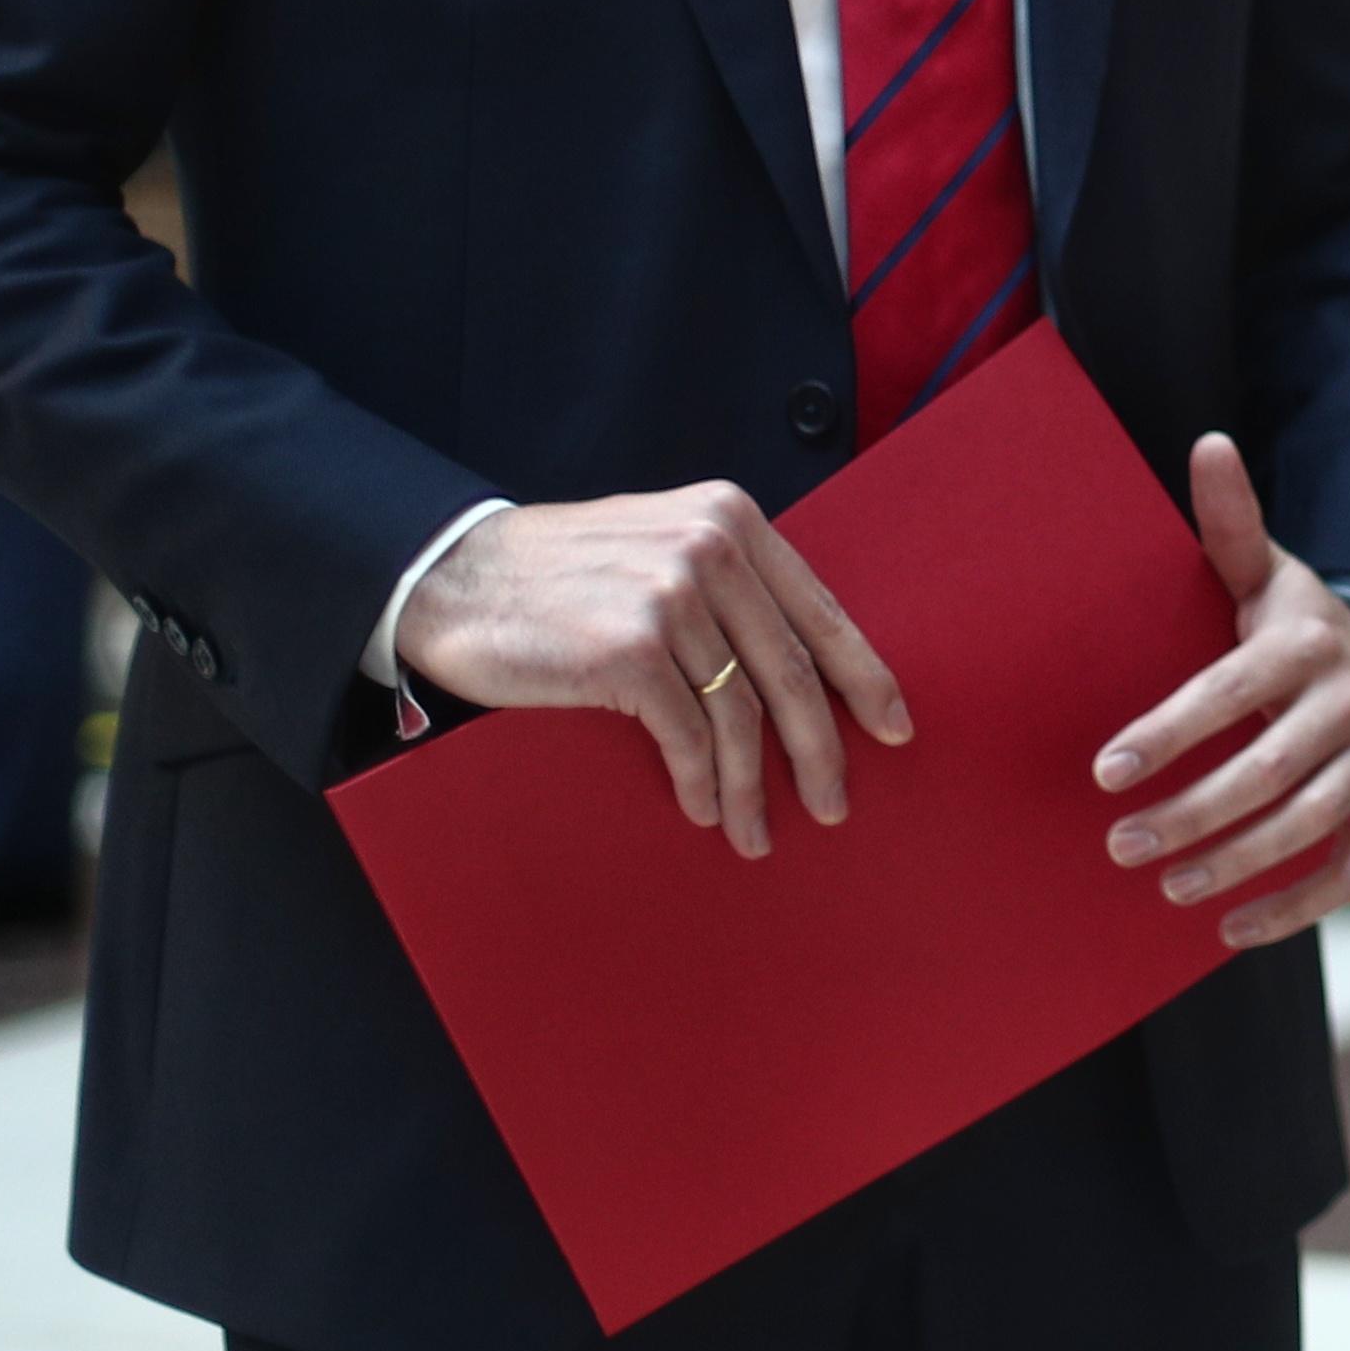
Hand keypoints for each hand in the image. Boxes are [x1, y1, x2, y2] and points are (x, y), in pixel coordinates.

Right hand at [393, 488, 910, 859]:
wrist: (454, 577)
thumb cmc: (560, 576)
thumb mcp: (657, 547)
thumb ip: (726, 581)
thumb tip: (798, 662)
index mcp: (730, 518)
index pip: (818, 610)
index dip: (863, 677)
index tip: (895, 728)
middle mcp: (709, 548)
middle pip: (792, 671)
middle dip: (821, 750)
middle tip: (835, 805)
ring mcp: (670, 597)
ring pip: (742, 714)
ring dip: (754, 786)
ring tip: (757, 831)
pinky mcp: (629, 650)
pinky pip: (689, 736)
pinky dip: (703, 782)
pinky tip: (704, 808)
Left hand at [1092, 436, 1349, 947]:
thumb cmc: (1297, 625)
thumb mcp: (1266, 570)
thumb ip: (1228, 522)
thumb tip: (1206, 443)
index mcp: (1305, 643)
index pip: (1228, 692)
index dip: (1169, 733)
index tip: (1104, 771)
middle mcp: (1349, 702)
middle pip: (1268, 771)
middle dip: (1193, 813)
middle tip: (1119, 844)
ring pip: (1308, 824)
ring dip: (1237, 863)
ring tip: (1167, 886)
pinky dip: (1297, 905)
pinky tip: (1234, 929)